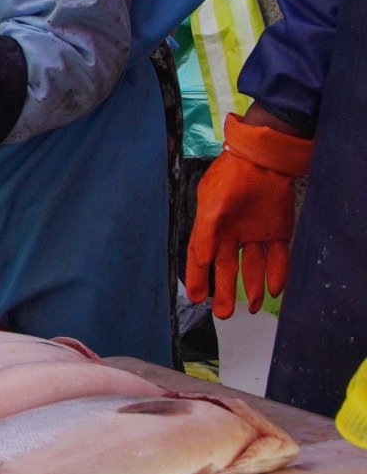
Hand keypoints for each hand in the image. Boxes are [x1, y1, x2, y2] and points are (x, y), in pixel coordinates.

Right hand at [187, 110, 311, 318]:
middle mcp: (232, 234)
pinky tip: (275, 288)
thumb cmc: (230, 178)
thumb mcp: (212, 204)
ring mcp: (255, 233)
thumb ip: (205, 232)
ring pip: (254, 266)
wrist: (263, 160)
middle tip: (223, 314)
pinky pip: (277, 257)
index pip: (201, 259)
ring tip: (254, 306)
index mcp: (211, 228)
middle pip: (228, 268)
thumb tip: (199, 259)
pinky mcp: (277, 231)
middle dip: (225, 291)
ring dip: (253, 286)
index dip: (197, 278)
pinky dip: (277, 272)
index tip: (196, 298)